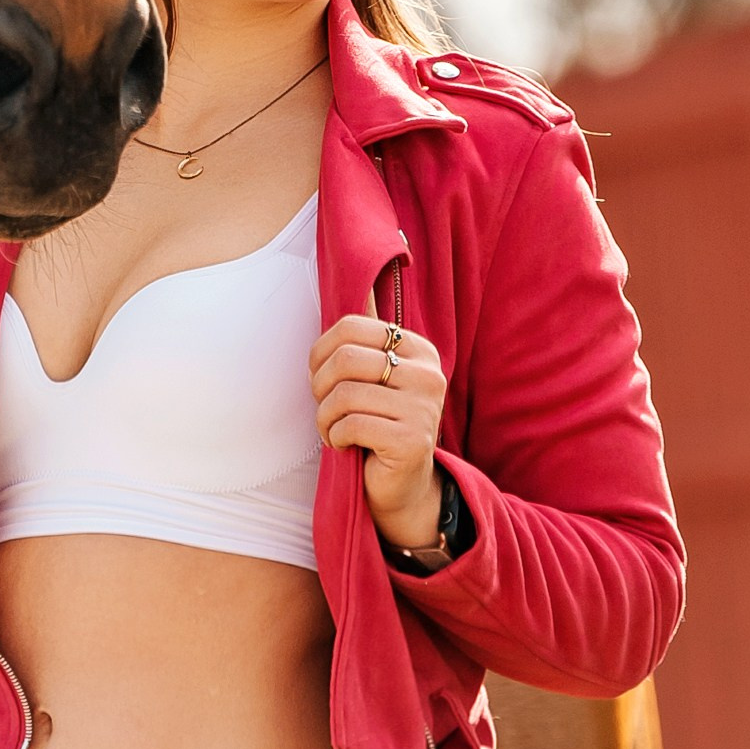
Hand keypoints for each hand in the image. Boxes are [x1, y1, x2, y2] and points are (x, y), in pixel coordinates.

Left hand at [310, 312, 447, 552]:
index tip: (321, 379)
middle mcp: (429, 373)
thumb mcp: (370, 375)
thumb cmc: (377, 424)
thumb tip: (358, 263)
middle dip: (320, 387)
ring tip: (333, 430)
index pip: (350, 326)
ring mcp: (425, 407)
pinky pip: (351, 425)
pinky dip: (335, 437)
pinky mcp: (413, 440)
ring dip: (324, 418)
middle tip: (325, 408)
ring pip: (344, 394)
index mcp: (418, 349)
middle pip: (345, 358)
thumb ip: (363, 332)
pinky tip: (345, 445)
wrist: (401, 486)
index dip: (320, 354)